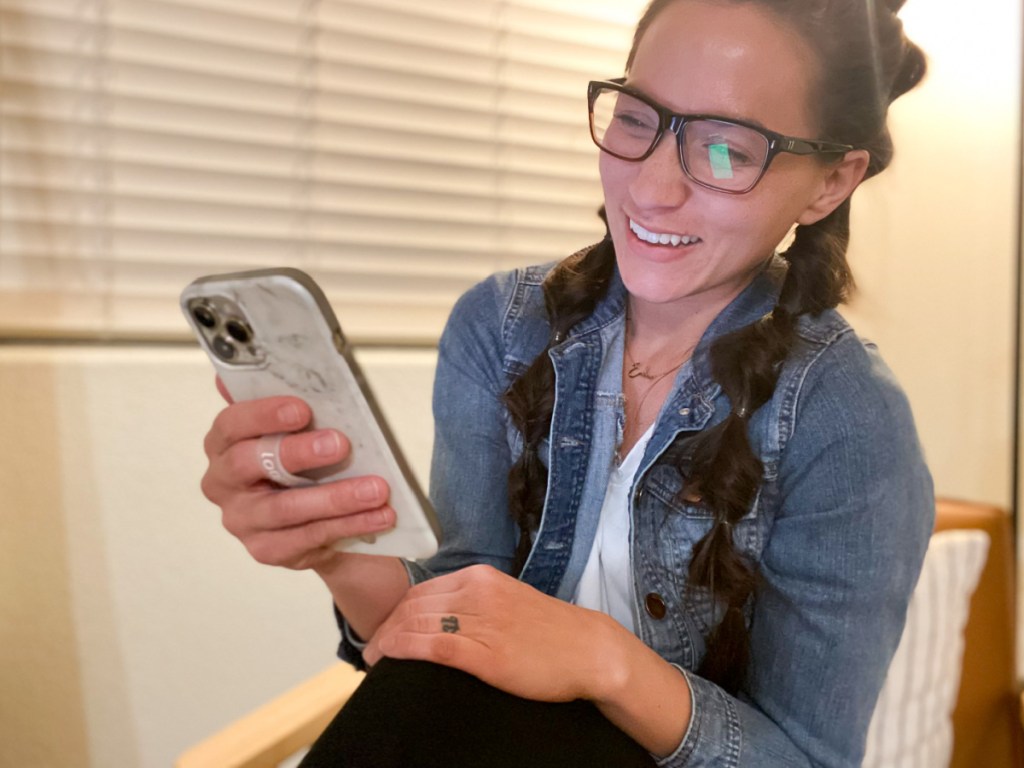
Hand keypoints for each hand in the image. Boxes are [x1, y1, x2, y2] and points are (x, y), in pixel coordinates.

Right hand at [201, 387, 396, 570]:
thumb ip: (287, 404)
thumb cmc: (304, 463)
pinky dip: (349, 525)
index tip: (302, 409)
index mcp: (224, 444)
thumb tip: (279, 364)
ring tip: (376, 489)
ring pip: (285, 508)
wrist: (319, 517)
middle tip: (340, 444)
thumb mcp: (298, 431)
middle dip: (296, 453)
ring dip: (336, 497)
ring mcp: (242, 520)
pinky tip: (378, 515)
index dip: (263, 414)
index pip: (230, 424)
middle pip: (248, 464)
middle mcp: (223, 483)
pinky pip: (309, 537)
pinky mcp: (267, 549)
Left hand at [363, 565, 625, 702]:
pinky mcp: (485, 653)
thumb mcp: (508, 601)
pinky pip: (432, 646)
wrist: (589, 649)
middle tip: (373, 647)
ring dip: (388, 639)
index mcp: (481, 577)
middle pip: (413, 605)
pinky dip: (403, 648)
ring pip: (417, 623)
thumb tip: (439, 615)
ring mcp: (481, 621)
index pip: (422, 589)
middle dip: (386, 626)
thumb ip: (475, 602)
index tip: (385, 629)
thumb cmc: (550, 631)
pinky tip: (388, 656)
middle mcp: (477, 592)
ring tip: (375, 656)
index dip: (396, 610)